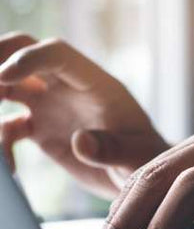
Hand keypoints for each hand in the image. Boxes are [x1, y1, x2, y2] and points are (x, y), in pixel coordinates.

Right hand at [0, 32, 169, 198]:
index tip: (5, 76)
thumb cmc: (145, 159)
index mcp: (96, 85)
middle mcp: (69, 89)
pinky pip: (8, 127)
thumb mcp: (136, 156)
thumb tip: (80, 142)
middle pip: (23, 54)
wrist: (136, 173)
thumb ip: (112, 149)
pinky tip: (9, 169)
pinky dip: (0, 143)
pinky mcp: (42, 130)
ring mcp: (52, 107)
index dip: (29, 59)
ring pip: (9, 86)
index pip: (59, 54)